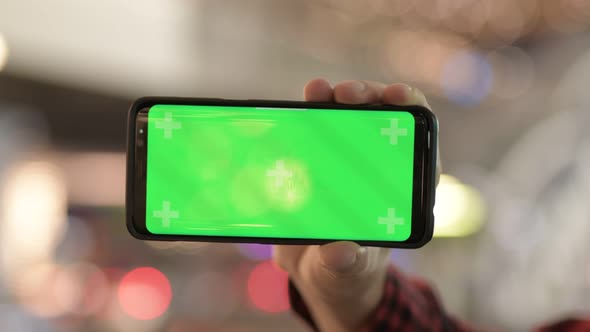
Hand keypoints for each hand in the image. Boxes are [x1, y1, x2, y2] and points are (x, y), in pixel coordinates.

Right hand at [273, 79, 436, 331]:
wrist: (315, 270)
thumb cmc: (343, 272)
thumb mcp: (345, 272)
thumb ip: (345, 264)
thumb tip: (340, 251)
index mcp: (401, 192)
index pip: (415, 140)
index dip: (410, 110)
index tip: (396, 97)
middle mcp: (378, 169)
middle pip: (380, 119)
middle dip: (367, 98)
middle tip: (345, 94)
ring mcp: (346, 161)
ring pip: (346, 117)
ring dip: (333, 99)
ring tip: (316, 90)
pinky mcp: (318, 161)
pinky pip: (315, 131)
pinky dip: (307, 115)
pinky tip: (296, 107)